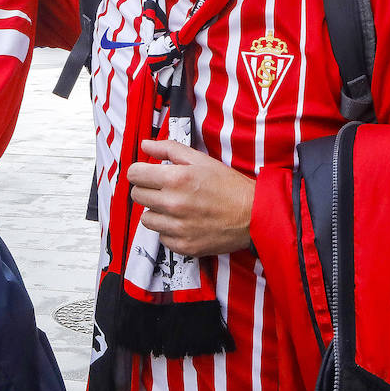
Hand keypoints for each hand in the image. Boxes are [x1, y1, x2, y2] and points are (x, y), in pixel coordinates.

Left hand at [126, 140, 253, 257]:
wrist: (255, 215)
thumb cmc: (230, 187)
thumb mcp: (201, 160)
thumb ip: (169, 149)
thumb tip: (146, 145)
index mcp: (176, 179)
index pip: (134, 174)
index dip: (140, 171)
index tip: (146, 174)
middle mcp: (173, 204)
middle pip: (137, 196)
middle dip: (147, 189)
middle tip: (164, 189)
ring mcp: (178, 228)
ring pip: (146, 218)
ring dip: (157, 212)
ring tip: (176, 207)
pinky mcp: (184, 246)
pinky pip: (161, 237)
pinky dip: (169, 230)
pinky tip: (184, 222)